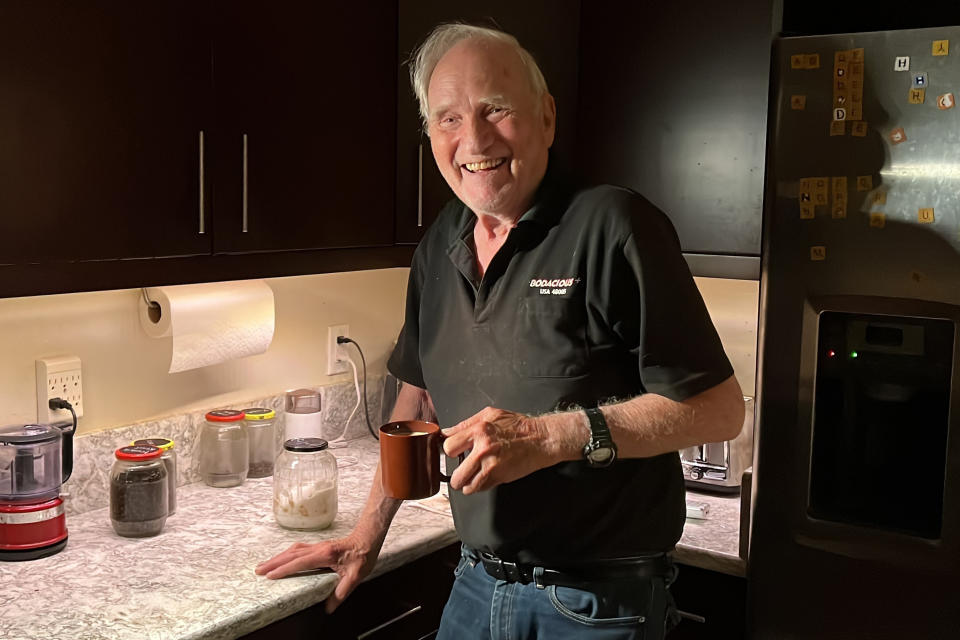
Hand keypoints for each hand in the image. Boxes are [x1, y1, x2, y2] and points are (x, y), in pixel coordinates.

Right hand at [255, 534, 378, 612]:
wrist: (368, 539)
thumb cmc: (363, 556)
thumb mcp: (355, 577)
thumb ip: (341, 592)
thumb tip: (329, 608)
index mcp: (325, 555)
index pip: (300, 562)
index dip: (284, 569)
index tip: (270, 576)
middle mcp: (318, 548)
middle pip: (291, 554)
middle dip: (273, 562)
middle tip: (258, 571)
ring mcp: (317, 546)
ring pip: (292, 550)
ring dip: (277, 557)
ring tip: (264, 565)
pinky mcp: (318, 547)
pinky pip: (297, 549)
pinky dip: (286, 555)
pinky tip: (282, 559)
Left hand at [441, 407, 556, 494]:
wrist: (541, 439)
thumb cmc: (518, 426)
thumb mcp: (490, 414)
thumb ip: (467, 424)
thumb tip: (447, 432)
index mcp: (479, 430)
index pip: (448, 447)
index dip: (450, 451)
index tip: (454, 453)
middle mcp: (483, 449)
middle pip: (455, 474)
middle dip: (457, 474)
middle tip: (462, 470)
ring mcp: (492, 466)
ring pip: (466, 486)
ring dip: (468, 484)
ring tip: (473, 476)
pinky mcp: (500, 477)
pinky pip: (481, 488)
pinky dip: (480, 485)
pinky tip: (486, 476)